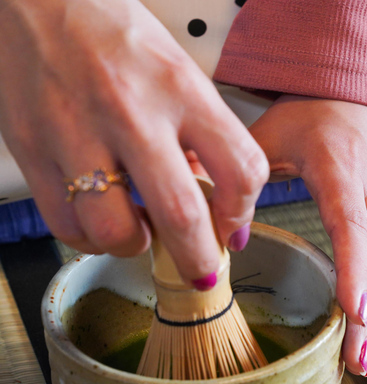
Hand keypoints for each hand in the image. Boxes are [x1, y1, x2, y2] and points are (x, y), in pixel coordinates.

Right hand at [0, 0, 267, 285]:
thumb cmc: (117, 36)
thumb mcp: (180, 74)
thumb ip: (203, 136)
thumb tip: (214, 203)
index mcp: (182, 90)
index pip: (240, 170)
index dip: (244, 213)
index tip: (235, 229)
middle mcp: (132, 112)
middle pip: (181, 214)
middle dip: (198, 259)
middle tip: (200, 271)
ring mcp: (77, 132)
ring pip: (114, 230)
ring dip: (134, 246)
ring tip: (138, 234)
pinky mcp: (31, 148)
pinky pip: (65, 224)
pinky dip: (89, 238)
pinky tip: (99, 221)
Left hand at [248, 95, 366, 375]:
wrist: (356, 97)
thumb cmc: (311, 115)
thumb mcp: (268, 136)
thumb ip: (236, 178)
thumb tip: (195, 221)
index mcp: (340, 170)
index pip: (352, 225)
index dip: (353, 270)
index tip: (353, 311)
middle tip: (355, 362)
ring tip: (357, 360)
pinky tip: (359, 330)